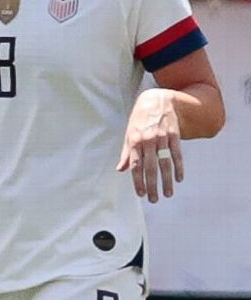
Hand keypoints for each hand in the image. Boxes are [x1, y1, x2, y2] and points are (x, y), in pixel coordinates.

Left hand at [116, 88, 182, 202]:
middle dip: (152, 185)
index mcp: (135, 141)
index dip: (138, 180)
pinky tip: (179, 179)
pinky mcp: (175, 135)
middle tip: (153, 199)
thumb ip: (126, 153)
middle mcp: (148, 140)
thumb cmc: (140, 119)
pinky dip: (179, 167)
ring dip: (166, 180)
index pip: (136, 165)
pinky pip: (177, 154)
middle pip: (150, 167)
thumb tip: (120, 169)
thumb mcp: (129, 133)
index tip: (140, 194)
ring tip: (167, 194)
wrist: (157, 100)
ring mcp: (163, 138)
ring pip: (165, 163)